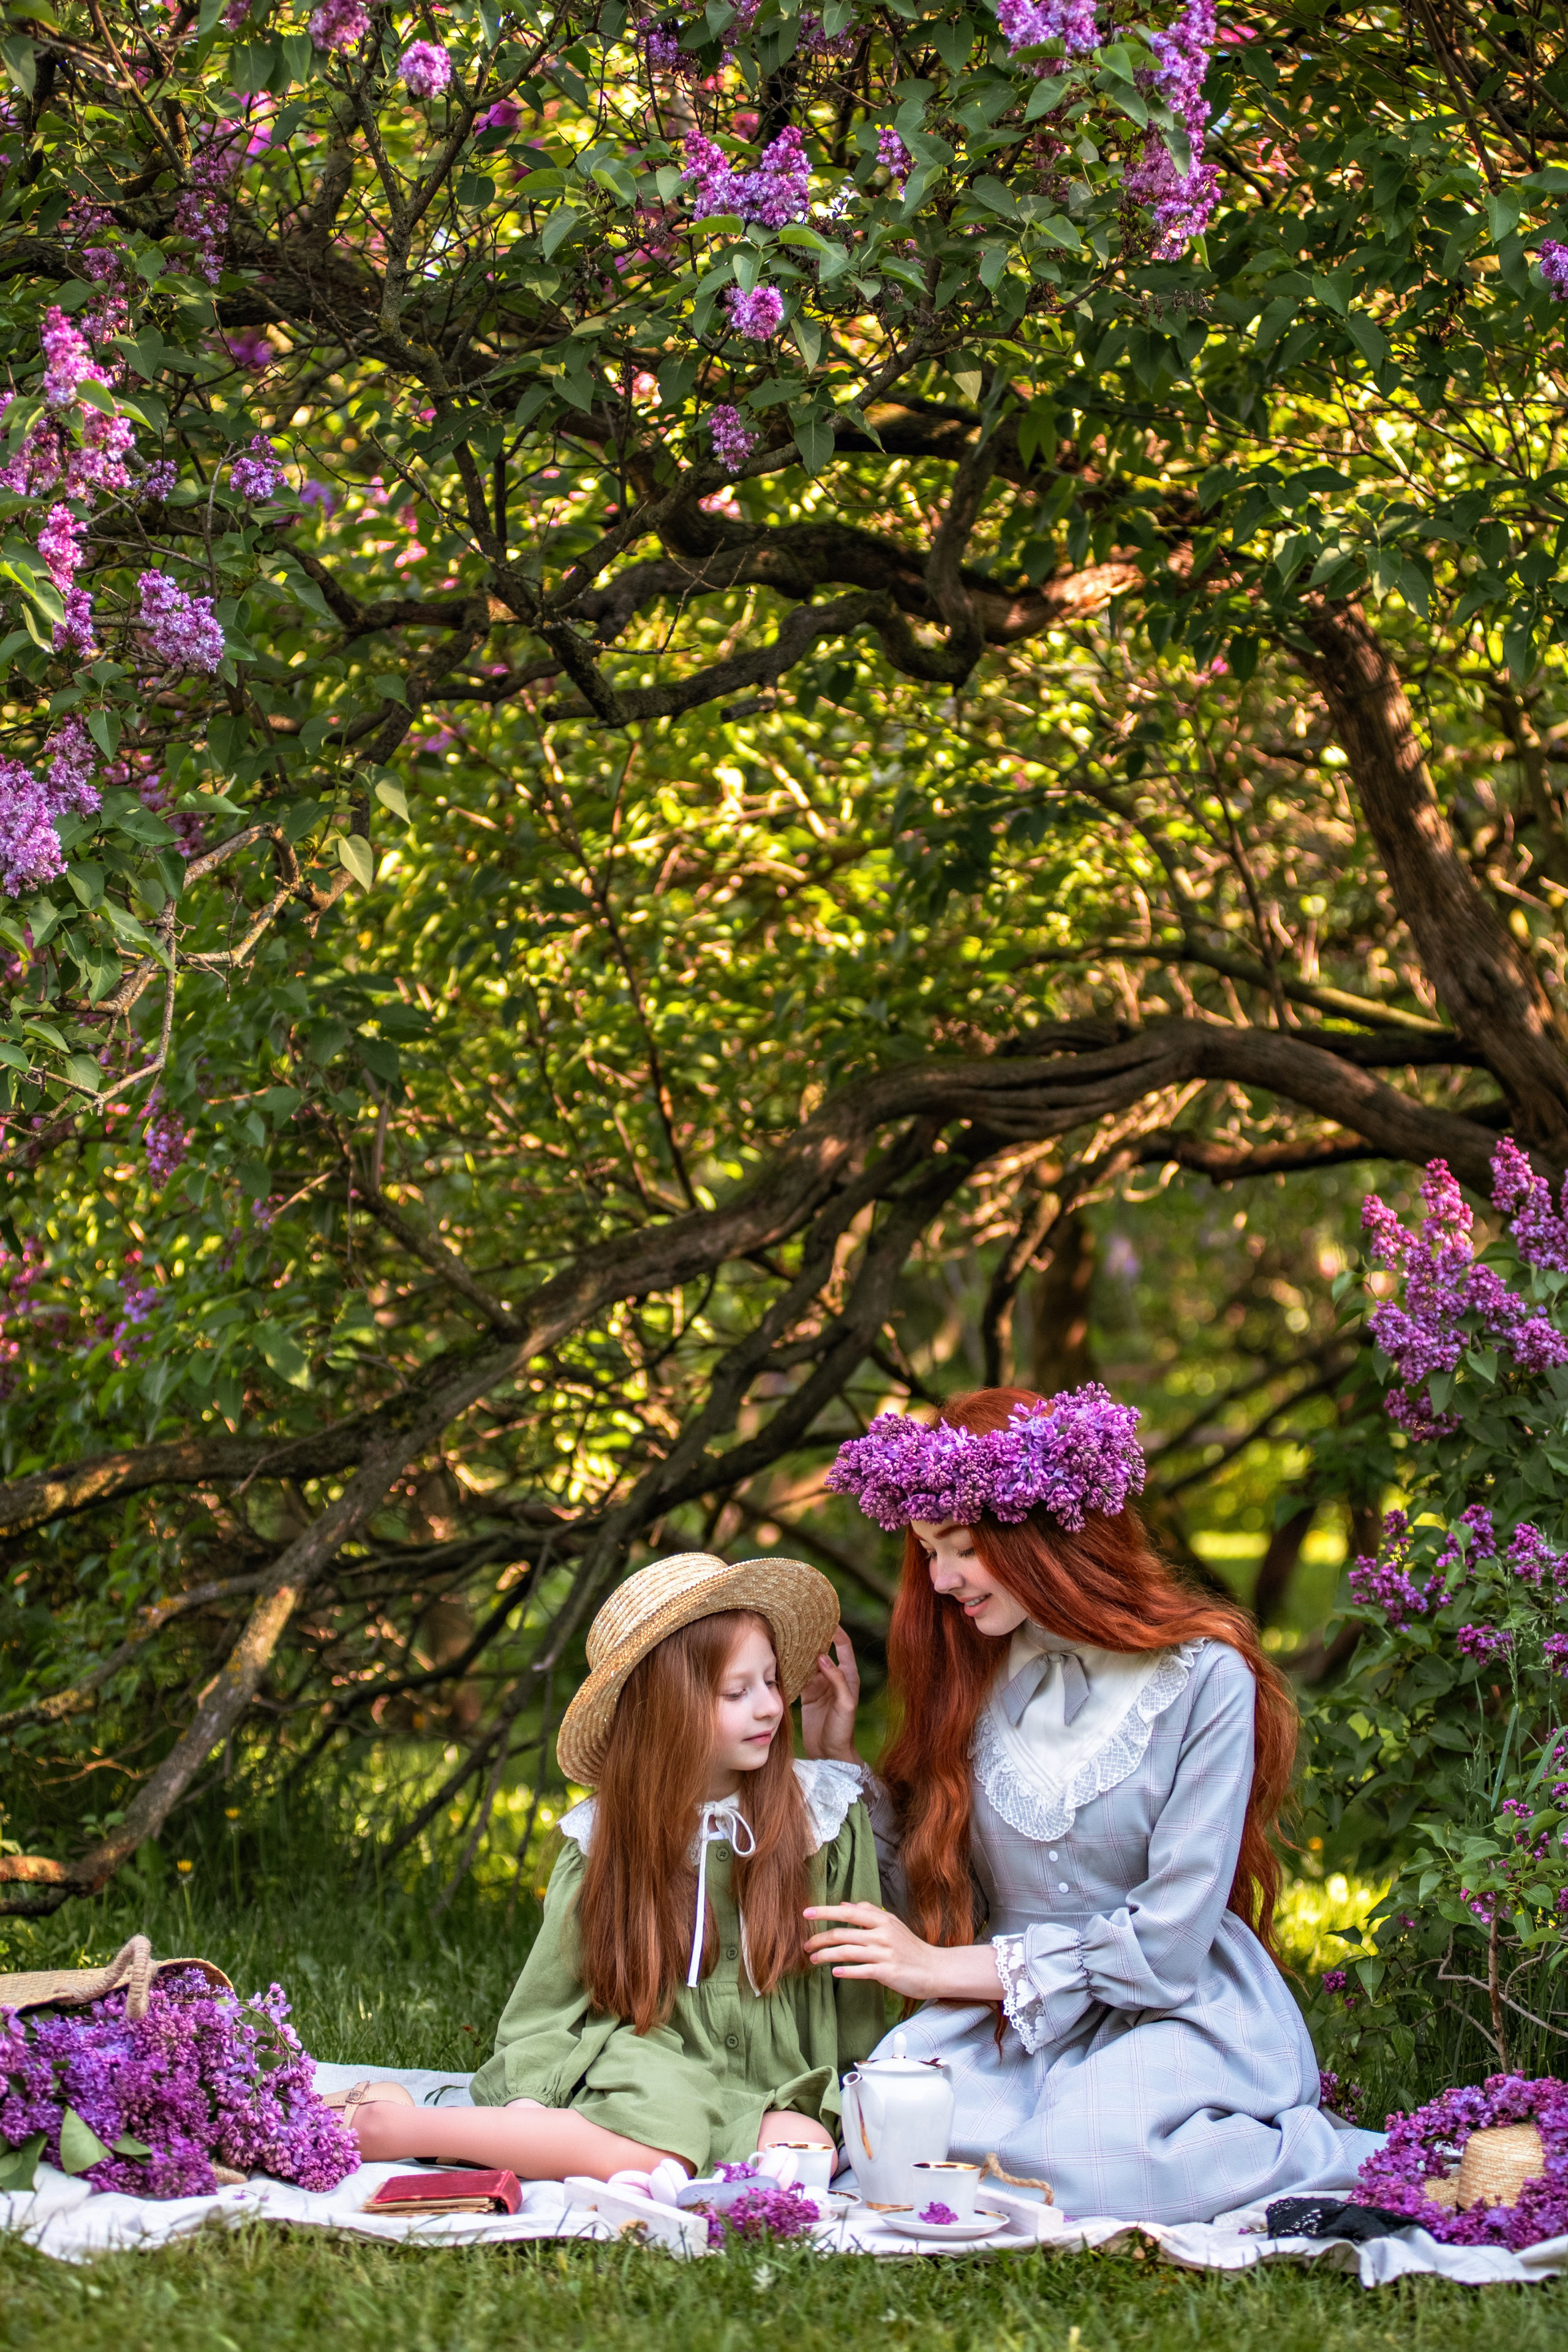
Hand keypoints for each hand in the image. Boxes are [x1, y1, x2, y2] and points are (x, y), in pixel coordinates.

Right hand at [798, 1629, 860, 1761]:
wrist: (829, 1754)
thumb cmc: (843, 1730)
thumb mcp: (845, 1704)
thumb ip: (836, 1680)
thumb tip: (823, 1657)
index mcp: (848, 1676)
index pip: (843, 1646)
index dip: (836, 1631)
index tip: (825, 1618)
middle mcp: (833, 1677)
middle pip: (823, 1651)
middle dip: (815, 1637)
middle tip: (801, 1623)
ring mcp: (819, 1686)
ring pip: (808, 1662)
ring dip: (801, 1652)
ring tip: (789, 1636)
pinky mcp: (807, 1695)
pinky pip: (799, 1676)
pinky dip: (792, 1668)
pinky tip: (783, 1658)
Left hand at [802, 1901, 1003, 2003]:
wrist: (934, 1969)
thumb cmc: (910, 1947)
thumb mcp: (893, 1924)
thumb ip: (870, 1913)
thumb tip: (845, 1906)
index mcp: (882, 1920)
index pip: (847, 1913)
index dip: (824, 1912)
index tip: (805, 1913)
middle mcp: (882, 1934)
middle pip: (842, 1933)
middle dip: (819, 1939)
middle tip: (804, 1945)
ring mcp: (884, 1953)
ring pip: (847, 1951)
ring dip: (826, 1955)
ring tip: (813, 1959)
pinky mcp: (887, 1972)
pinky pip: (860, 1970)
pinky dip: (845, 1971)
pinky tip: (834, 1972)